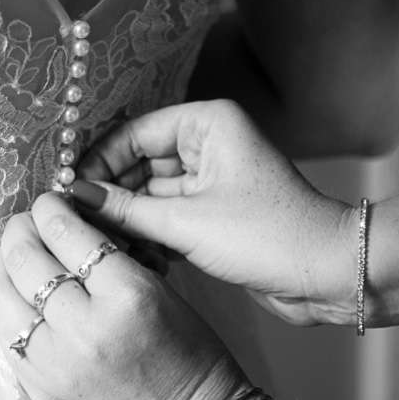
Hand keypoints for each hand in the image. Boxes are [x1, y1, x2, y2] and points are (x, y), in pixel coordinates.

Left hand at [0, 192, 247, 399]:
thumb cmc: (189, 358)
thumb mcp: (163, 292)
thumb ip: (113, 257)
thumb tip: (68, 222)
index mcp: (128, 296)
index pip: (69, 233)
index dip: (52, 209)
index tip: (50, 202)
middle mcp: (86, 327)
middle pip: (26, 257)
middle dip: (21, 228)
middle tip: (28, 222)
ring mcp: (55, 362)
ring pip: (1, 292)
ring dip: (3, 262)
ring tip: (14, 253)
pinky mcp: (38, 387)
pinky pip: (4, 332)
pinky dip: (4, 303)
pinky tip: (12, 291)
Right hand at [74, 99, 356, 325]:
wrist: (330, 275)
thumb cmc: (269, 235)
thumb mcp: (187, 223)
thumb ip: (124, 209)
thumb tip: (72, 198)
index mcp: (207, 124)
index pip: (133, 133)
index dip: (98, 161)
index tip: (68, 190)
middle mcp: (208, 144)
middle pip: (137, 162)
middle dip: (109, 194)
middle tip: (77, 222)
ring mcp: (211, 180)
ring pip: (149, 193)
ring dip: (127, 218)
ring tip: (102, 243)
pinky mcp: (213, 214)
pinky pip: (165, 215)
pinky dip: (147, 233)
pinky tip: (132, 254)